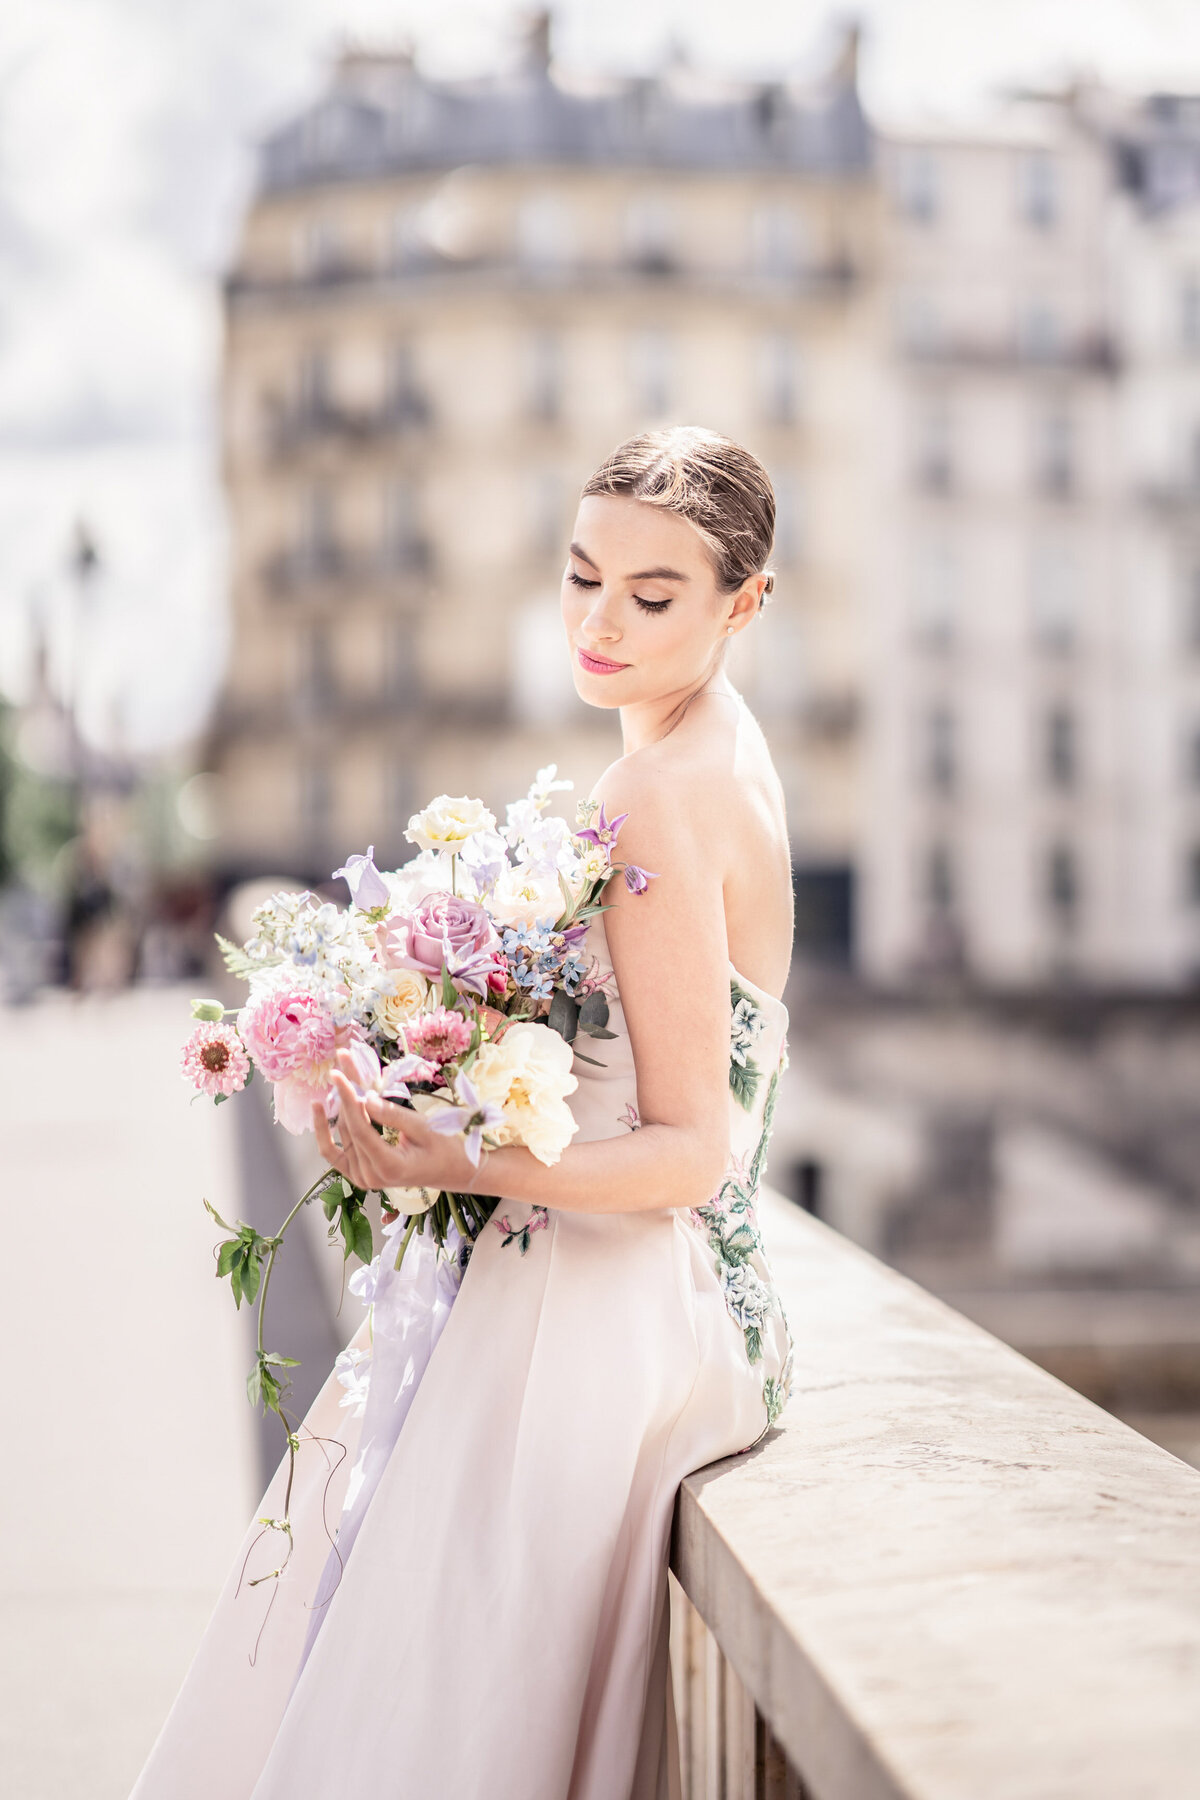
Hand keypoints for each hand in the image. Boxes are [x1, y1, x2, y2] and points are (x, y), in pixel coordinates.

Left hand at [311, 1052, 480, 1196]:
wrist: (450, 1171)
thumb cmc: (444, 1147)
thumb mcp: (423, 1128)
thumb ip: (392, 1115)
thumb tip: (365, 1097)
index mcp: (387, 1167)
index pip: (360, 1128)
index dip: (348, 1098)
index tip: (338, 1073)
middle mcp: (369, 1177)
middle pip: (349, 1128)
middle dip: (345, 1092)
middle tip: (342, 1060)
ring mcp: (361, 1178)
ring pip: (342, 1134)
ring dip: (341, 1103)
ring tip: (341, 1073)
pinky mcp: (357, 1173)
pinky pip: (334, 1152)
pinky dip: (325, 1131)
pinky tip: (318, 1108)